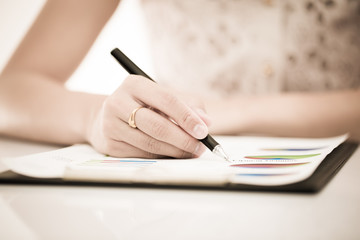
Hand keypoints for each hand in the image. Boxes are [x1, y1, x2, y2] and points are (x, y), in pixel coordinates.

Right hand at [86, 75, 209, 157]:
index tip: (203, 131)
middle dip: (183, 139)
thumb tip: (206, 122)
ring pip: (150, 143)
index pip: (166, 100)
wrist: (107, 117)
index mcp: (134, 84)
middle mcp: (118, 101)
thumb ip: (189, 106)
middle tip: (199, 147)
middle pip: (157, 125)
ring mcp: (110, 124)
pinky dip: (161, 156)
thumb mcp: (165, 97)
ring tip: (191, 152)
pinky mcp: (110, 143)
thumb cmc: (144, 105)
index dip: (187, 117)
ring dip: (175, 151)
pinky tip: (173, 154)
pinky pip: (141, 154)